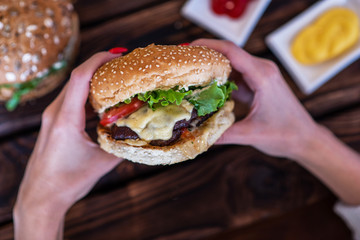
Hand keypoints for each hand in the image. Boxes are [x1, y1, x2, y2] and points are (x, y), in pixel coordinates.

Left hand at [14, 52, 123, 239]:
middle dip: (99, 67)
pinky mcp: (53, 123)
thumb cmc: (68, 182)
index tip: (118, 55)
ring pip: (74, 89)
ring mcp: (52, 117)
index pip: (80, 77)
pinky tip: (102, 104)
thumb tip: (142, 133)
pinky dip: (87, 97)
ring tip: (115, 83)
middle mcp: (55, 113)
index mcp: (66, 119)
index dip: (99, 61)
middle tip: (122, 67)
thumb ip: (122, 144)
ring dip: (93, 82)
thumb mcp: (102, 163)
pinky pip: (71, 101)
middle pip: (77, 78)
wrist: (41, 197)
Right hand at [192, 39, 359, 204]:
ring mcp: (260, 76)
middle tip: (185, 65)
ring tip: (191, 76)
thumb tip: (199, 136)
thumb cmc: (286, 134)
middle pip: (229, 54)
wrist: (305, 138)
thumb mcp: (252, 135)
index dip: (209, 46)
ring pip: (232, 65)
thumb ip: (224, 135)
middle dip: (206, 57)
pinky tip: (207, 89)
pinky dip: (221, 80)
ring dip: (213, 69)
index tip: (189, 49)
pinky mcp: (258, 84)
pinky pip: (236, 76)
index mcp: (262, 76)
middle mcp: (262, 70)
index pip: (232, 51)